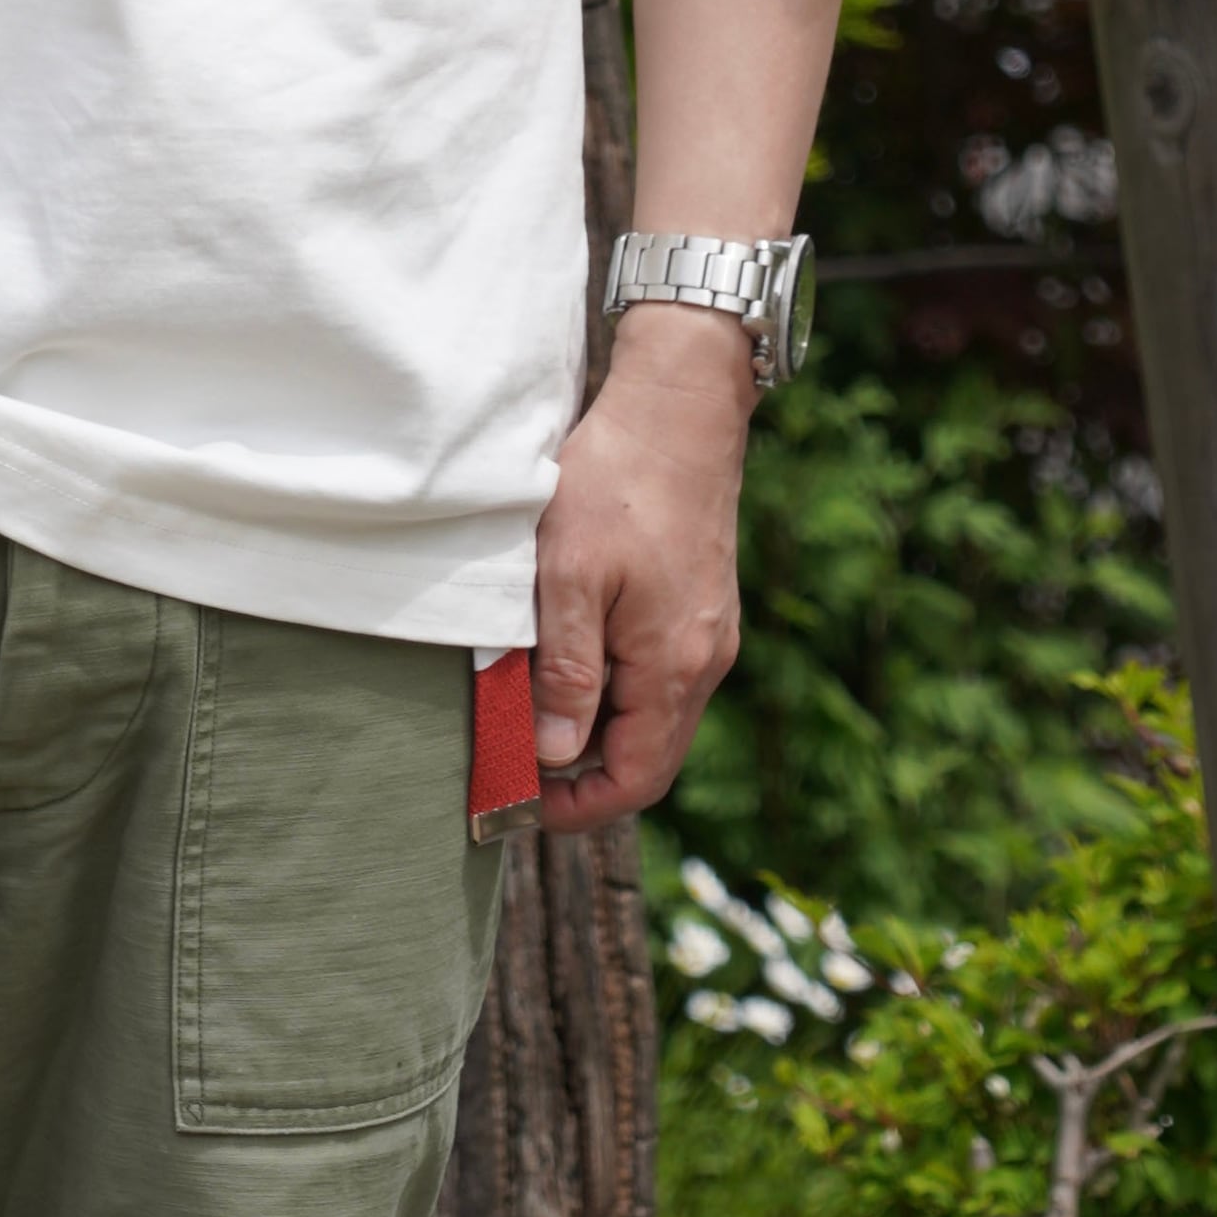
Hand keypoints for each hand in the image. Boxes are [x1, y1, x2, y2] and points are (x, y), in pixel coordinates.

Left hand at [527, 310, 754, 832]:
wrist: (678, 409)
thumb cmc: (616, 483)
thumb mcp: (569, 577)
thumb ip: (564, 672)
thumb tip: (552, 755)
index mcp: (675, 667)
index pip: (635, 780)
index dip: (575, 807)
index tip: (516, 802)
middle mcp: (704, 663)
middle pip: (646, 759)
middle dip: (580, 777)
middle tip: (509, 766)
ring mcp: (707, 636)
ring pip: (650, 719)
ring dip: (593, 732)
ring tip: (525, 712)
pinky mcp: (700, 610)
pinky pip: (658, 679)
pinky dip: (611, 693)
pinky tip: (564, 663)